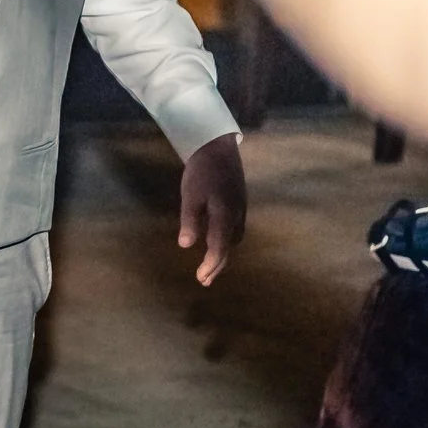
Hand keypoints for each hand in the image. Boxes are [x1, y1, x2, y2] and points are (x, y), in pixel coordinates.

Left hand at [177, 132, 245, 286]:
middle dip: (217, 265)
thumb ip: (190, 221)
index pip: (219, 248)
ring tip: (211, 264)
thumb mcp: (190, 196)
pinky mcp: (240, 202)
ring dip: (223, 253)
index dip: (210, 265)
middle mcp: (237, 216)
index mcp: (225, 216)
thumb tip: (186, 246)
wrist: (218, 146)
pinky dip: (227, 241)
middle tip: (205, 280)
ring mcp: (241, 209)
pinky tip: (218, 241)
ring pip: (234, 239)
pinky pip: (236, 229)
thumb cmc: (201, 171)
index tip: (201, 279)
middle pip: (229, 247)